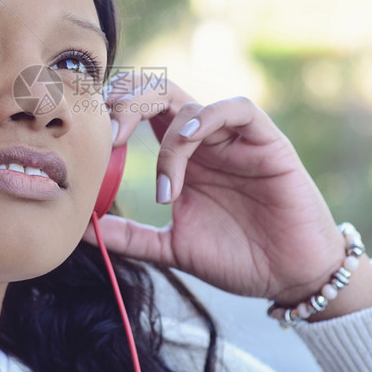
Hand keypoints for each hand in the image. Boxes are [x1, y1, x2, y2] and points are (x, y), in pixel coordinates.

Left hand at [84, 74, 354, 304]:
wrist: (290, 278)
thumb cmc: (237, 258)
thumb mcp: (172, 247)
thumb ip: (130, 236)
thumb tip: (80, 229)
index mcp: (179, 158)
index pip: (138, 112)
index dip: (110, 113)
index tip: (87, 139)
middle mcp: (202, 140)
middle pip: (155, 93)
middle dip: (125, 104)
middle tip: (108, 136)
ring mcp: (232, 138)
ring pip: (187, 98)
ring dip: (162, 128)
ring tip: (161, 182)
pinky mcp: (265, 141)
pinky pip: (235, 109)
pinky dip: (206, 116)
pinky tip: (188, 138)